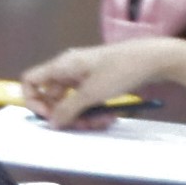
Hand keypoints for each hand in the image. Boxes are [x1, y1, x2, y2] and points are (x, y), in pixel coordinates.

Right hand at [17, 40, 176, 127]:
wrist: (154, 59)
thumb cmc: (121, 70)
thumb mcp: (92, 93)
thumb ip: (68, 109)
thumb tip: (51, 122)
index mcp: (62, 65)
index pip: (31, 81)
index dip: (34, 101)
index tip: (49, 117)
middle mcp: (70, 69)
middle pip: (52, 96)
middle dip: (65, 115)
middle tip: (80, 126)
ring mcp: (85, 75)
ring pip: (72, 102)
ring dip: (83, 116)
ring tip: (101, 121)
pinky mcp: (99, 81)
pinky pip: (88, 100)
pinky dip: (95, 110)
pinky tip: (110, 115)